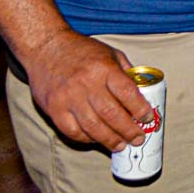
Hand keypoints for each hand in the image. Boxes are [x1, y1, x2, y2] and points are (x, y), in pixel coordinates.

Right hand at [23, 30, 154, 149]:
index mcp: (103, 68)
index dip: (140, 108)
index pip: (127, 92)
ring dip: (109, 140)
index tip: (147, 117)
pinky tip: (96, 140)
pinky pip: (72, 131)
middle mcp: (86, 84)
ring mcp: (68, 98)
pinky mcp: (54, 109)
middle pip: (111, 114)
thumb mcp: (109, 53)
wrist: (45, 47)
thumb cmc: (82, 50)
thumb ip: (125, 72)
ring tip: (120, 145)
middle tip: (137, 139)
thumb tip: (141, 93)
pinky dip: (86, 139)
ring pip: (93, 127)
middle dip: (128, 130)